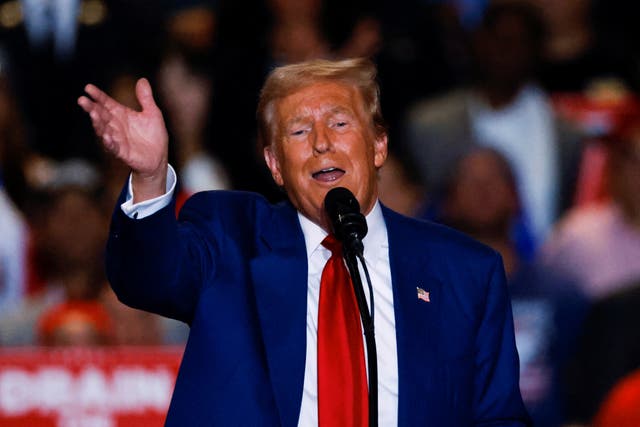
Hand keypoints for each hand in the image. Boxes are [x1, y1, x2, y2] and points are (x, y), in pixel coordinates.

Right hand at [78, 78, 168, 200]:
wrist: (159, 157)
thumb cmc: (154, 135)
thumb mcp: (153, 113)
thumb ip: (146, 98)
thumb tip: (142, 80)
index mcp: (121, 114)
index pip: (107, 103)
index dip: (98, 96)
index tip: (88, 88)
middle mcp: (116, 125)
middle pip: (101, 115)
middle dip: (91, 108)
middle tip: (82, 100)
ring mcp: (117, 139)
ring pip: (103, 130)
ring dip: (97, 123)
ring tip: (93, 114)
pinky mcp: (121, 152)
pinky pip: (113, 147)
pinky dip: (109, 142)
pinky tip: (106, 136)